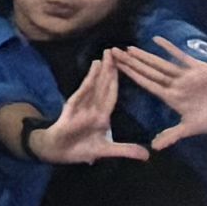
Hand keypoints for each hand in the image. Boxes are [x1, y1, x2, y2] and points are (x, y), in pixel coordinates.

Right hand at [31, 65, 145, 165]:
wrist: (58, 152)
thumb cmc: (80, 149)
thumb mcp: (106, 151)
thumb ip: (125, 150)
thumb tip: (147, 156)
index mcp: (103, 115)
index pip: (112, 94)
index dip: (118, 80)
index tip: (124, 65)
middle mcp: (94, 106)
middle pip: (104, 85)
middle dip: (110, 68)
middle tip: (116, 50)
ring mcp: (83, 105)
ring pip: (95, 84)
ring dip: (101, 70)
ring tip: (106, 54)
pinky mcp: (73, 107)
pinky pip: (84, 91)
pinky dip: (90, 80)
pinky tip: (94, 69)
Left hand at [114, 41, 206, 146]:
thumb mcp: (192, 128)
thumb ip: (173, 135)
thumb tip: (155, 147)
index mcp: (171, 98)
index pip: (147, 84)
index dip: (132, 75)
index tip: (115, 68)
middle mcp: (175, 84)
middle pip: (149, 71)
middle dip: (131, 62)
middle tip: (112, 52)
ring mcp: (185, 75)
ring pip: (161, 63)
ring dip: (146, 56)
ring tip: (128, 48)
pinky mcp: (198, 68)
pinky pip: (181, 56)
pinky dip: (170, 48)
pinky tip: (156, 39)